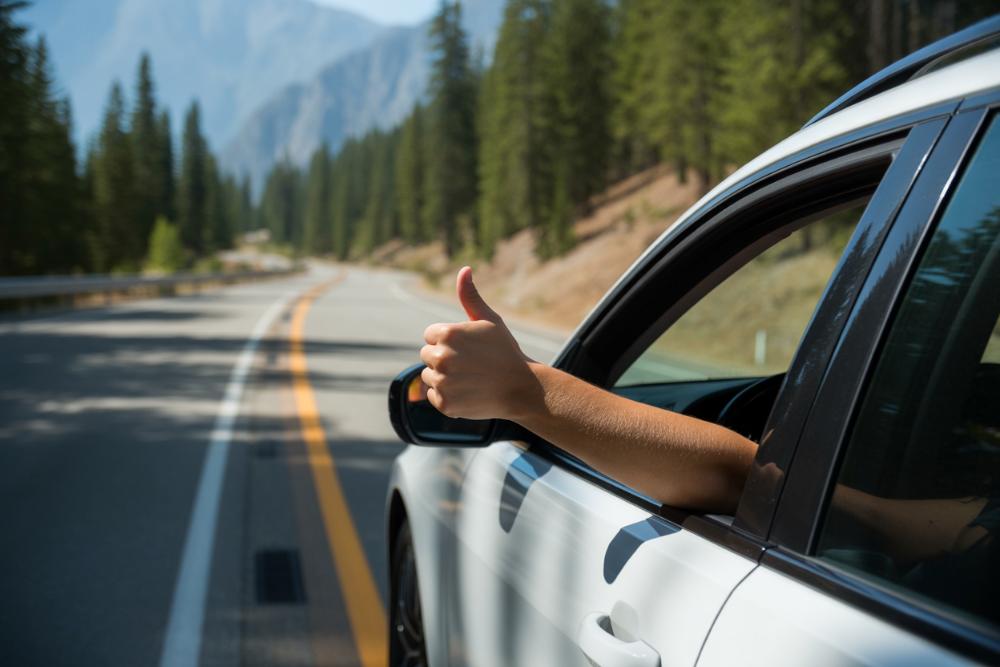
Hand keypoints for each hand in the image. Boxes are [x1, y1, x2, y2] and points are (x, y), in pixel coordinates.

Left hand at [420, 267, 538, 420]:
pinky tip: (467, 392)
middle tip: (470, 364)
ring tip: (469, 378)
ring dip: (444, 377)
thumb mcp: (489, 320)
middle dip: (444, 358)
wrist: (521, 387)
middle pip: (427, 355)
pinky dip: (447, 396)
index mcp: (447, 333)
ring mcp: (442, 381)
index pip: (430, 336)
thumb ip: (470, 296)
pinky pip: (433, 396)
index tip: (468, 348)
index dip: (449, 341)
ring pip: (429, 376)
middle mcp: (441, 357)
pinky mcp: (444, 403)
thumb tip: (464, 269)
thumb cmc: (505, 351)